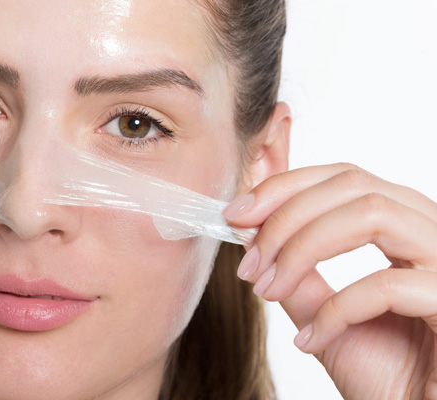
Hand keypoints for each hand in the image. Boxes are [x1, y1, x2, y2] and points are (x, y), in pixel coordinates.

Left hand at [224, 163, 436, 399]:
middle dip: (285, 215)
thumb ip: (298, 274)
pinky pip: (388, 285)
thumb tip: (252, 235)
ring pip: (372, 214)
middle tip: (249, 259)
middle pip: (355, 185)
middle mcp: (434, 234)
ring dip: (302, 248)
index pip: (345, 178)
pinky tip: (310, 341)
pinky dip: (335, 311)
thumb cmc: (387, 375)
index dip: (285, 188)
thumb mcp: (325, 316)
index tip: (237, 215)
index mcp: (406, 230)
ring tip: (268, 289)